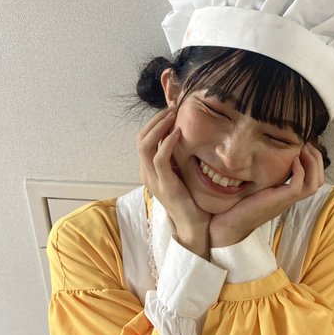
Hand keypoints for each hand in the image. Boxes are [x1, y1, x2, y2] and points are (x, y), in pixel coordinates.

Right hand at [137, 108, 210, 257]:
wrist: (193, 226)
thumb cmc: (190, 200)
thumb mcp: (181, 173)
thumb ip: (178, 158)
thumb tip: (184, 136)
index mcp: (149, 170)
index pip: (144, 139)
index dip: (155, 122)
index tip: (171, 110)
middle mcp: (146, 173)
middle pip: (141, 138)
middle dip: (155, 120)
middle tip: (172, 108)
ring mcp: (153, 180)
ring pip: (145, 145)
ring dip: (159, 126)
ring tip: (173, 115)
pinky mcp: (165, 185)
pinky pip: (160, 159)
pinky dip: (167, 143)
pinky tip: (179, 133)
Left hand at [209, 143, 324, 246]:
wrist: (230, 224)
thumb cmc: (241, 205)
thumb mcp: (258, 187)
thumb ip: (267, 176)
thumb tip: (267, 157)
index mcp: (288, 195)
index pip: (313, 180)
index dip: (315, 161)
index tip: (306, 145)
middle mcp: (290, 198)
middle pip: (318, 181)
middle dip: (317, 159)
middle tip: (309, 144)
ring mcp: (286, 200)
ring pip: (313, 184)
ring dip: (313, 164)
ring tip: (304, 149)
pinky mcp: (278, 200)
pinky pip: (297, 186)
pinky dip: (299, 171)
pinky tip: (293, 160)